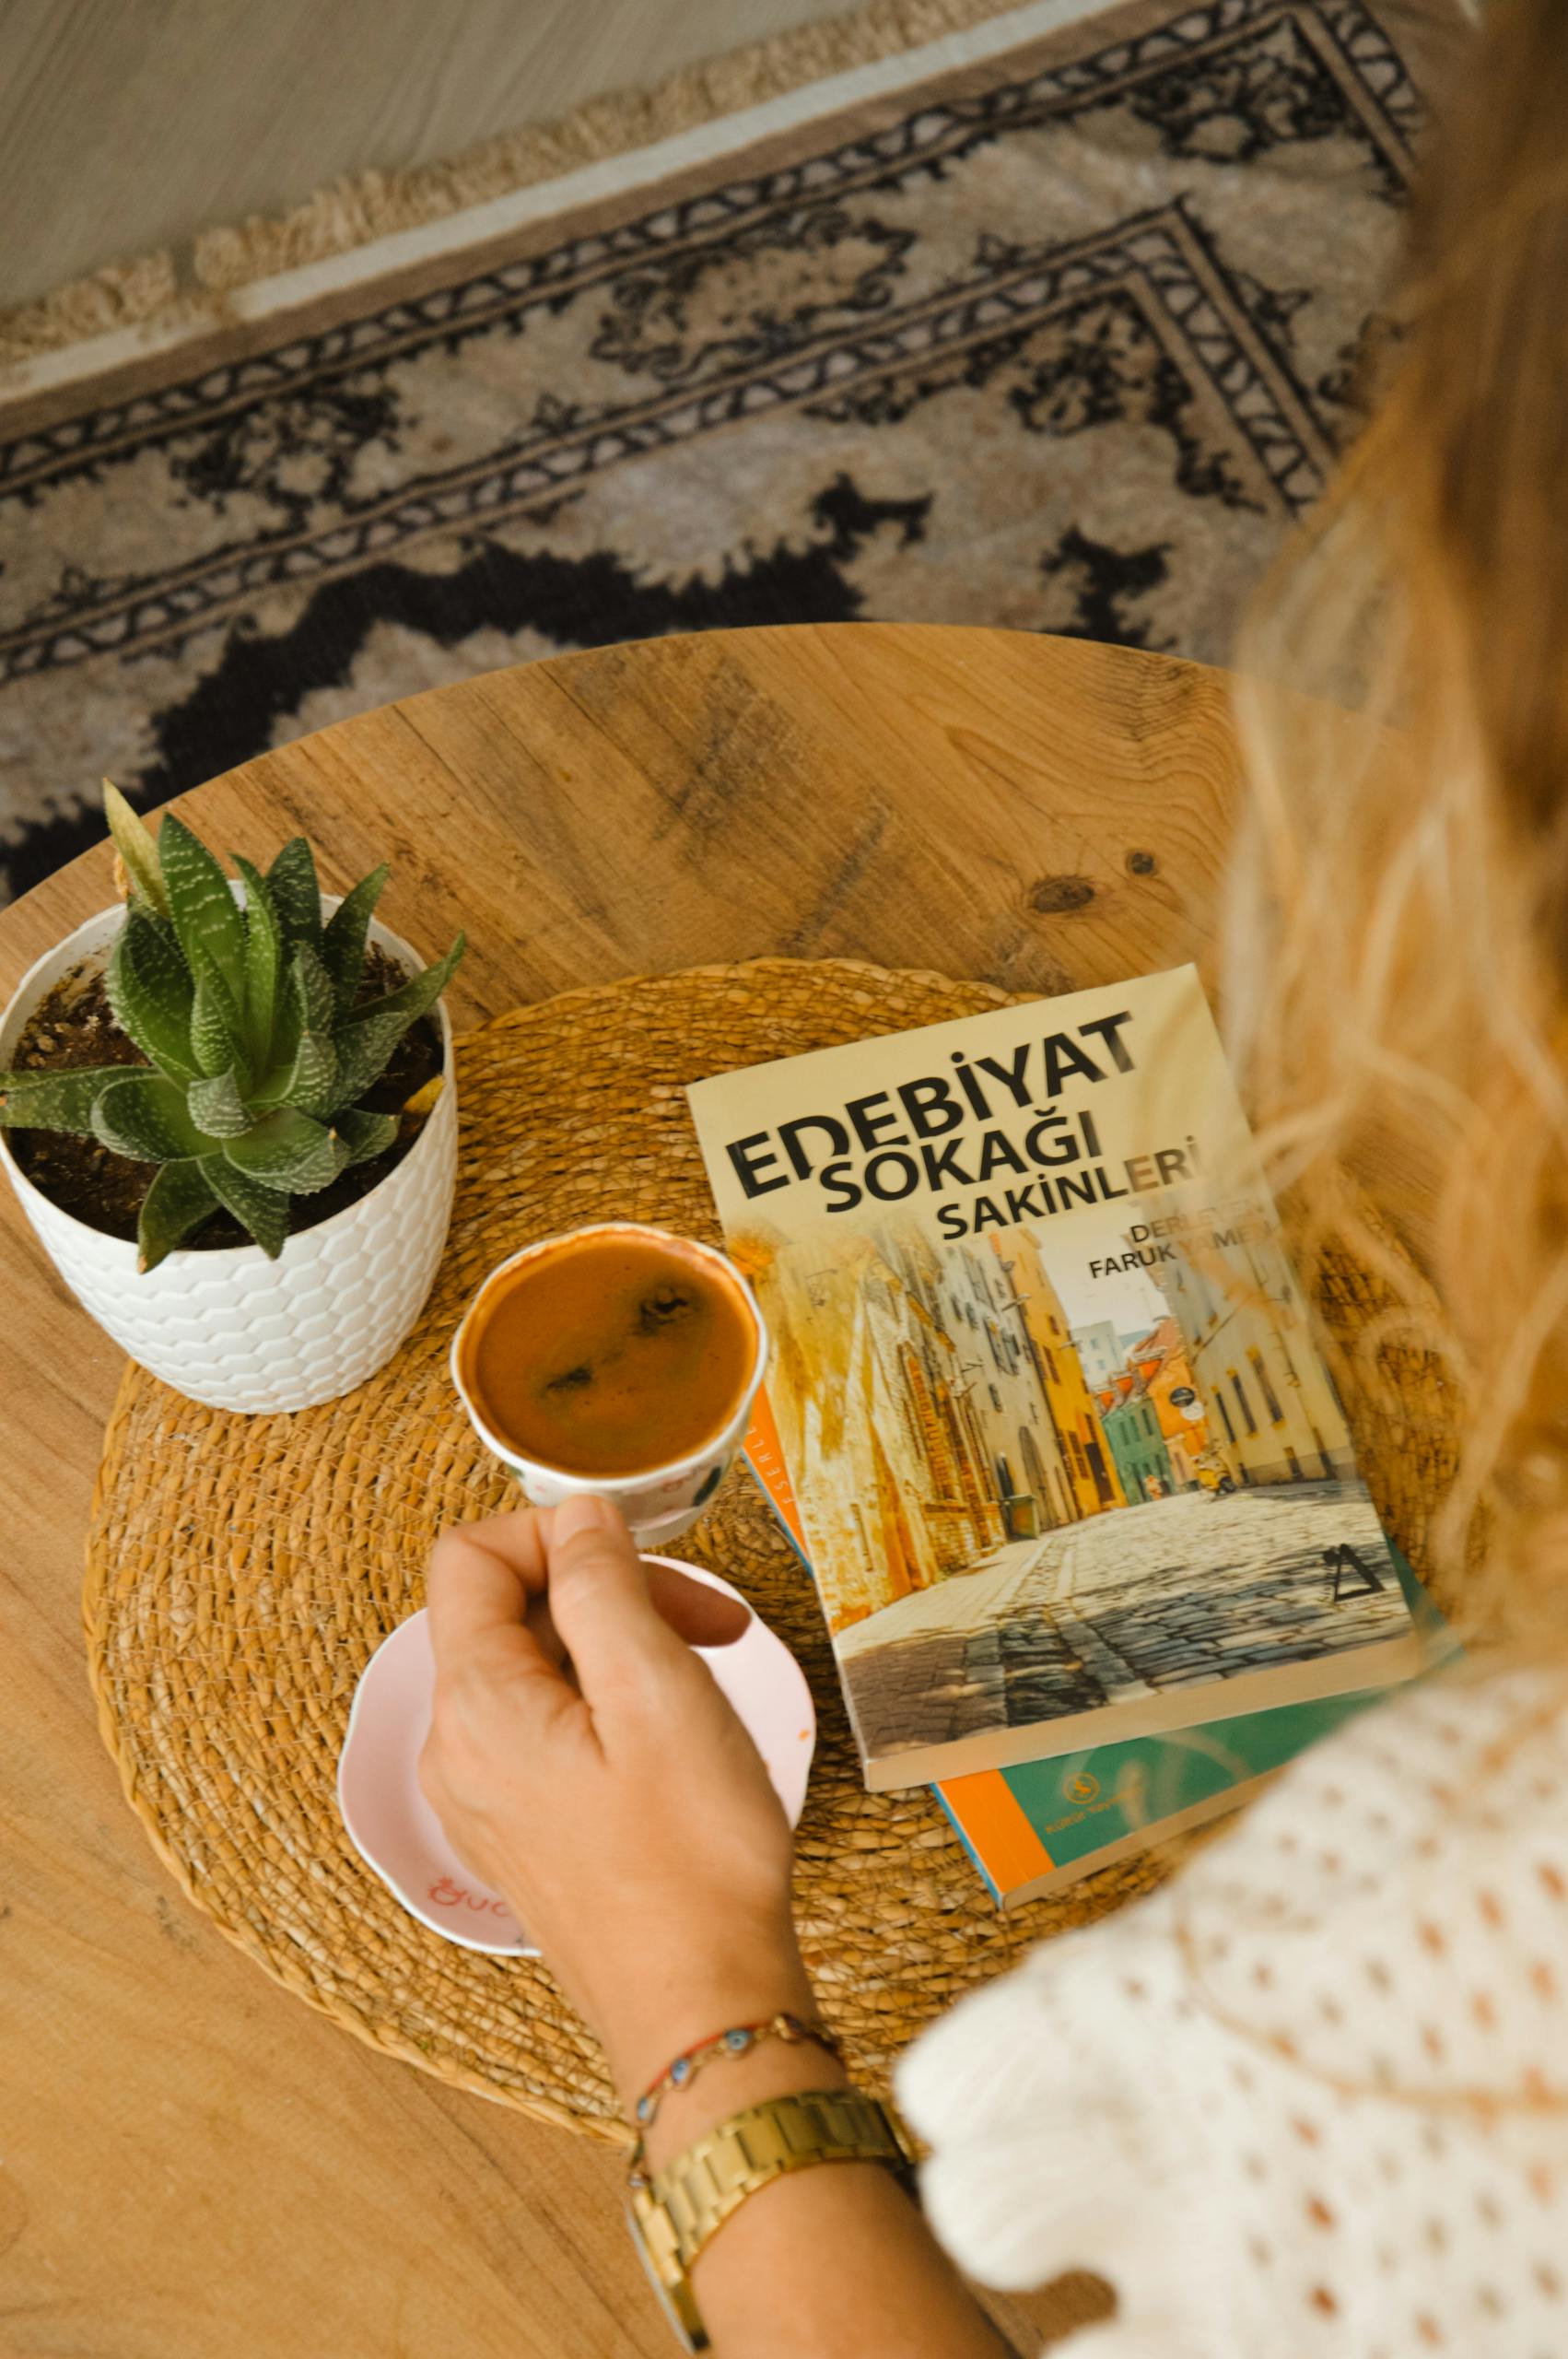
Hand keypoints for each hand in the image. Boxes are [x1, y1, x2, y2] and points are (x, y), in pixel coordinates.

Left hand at [419, 1495, 813, 2104]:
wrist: (703, 2011)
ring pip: (536, 1669)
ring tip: (708, 1676)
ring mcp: (482, 1797)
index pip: (469, 1555)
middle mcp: (455, 1749)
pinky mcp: (518, 1831)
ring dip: (619, 1647)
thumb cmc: (690, 1860)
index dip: (556, 1534)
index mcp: (475, 1704)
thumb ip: (603, 1584)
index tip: (642, 1561)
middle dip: (608, 1593)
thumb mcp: (657, 1690)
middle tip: (710, 1625)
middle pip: (508, 1612)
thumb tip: (577, 1515)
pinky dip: (609, 1704)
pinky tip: (677, 1734)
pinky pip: (546, 1728)